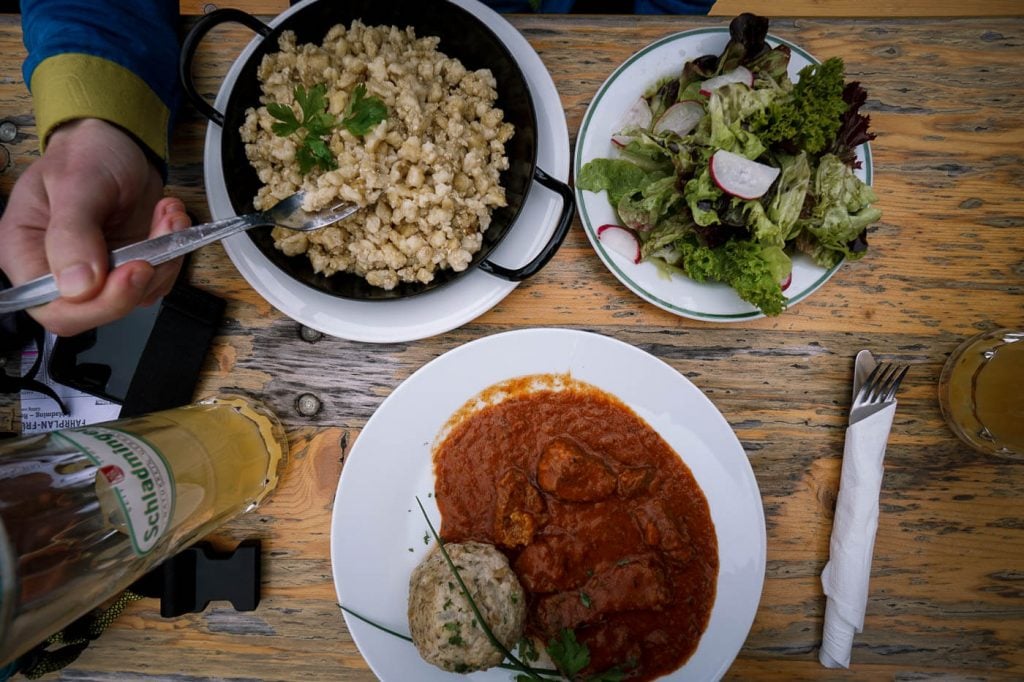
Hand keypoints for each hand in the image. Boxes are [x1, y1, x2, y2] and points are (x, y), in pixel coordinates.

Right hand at [0, 118, 190, 335]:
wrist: (117, 140)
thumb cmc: (85, 153)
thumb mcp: (76, 183)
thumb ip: (73, 233)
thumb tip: (77, 285)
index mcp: (27, 253)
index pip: (53, 308)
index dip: (95, 304)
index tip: (130, 272)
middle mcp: (61, 269)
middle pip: (98, 311)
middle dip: (137, 283)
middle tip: (156, 252)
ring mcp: (100, 269)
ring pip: (137, 295)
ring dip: (164, 260)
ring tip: (166, 217)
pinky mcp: (130, 264)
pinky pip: (158, 278)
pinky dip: (173, 252)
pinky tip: (168, 219)